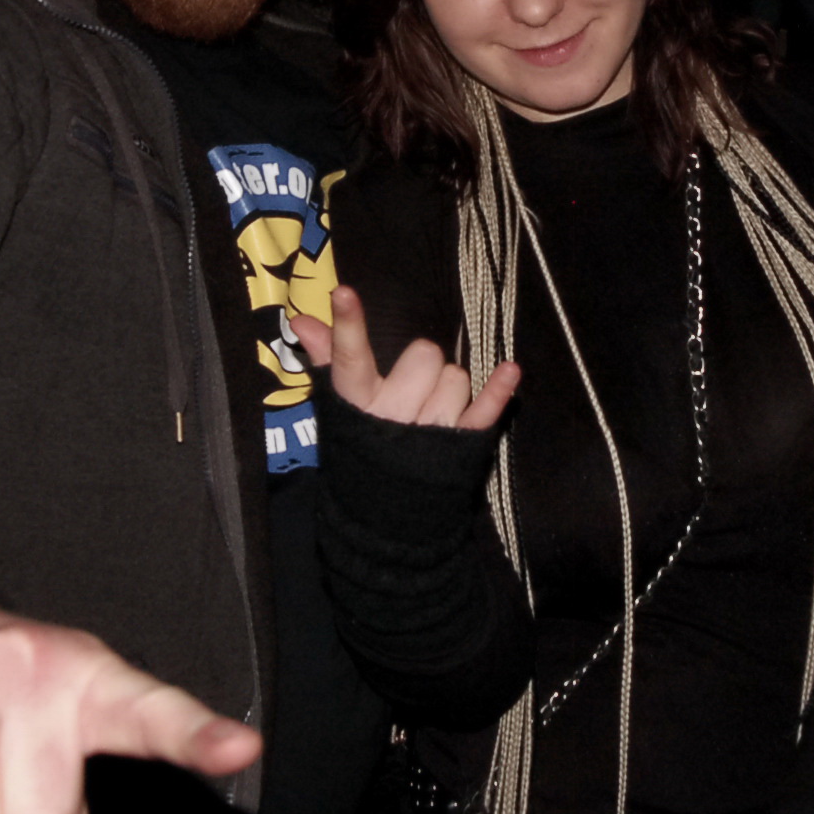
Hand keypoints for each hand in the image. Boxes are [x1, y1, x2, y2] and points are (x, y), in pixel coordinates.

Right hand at [291, 285, 518, 429]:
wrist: (382, 521)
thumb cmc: (362, 448)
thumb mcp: (340, 409)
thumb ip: (327, 359)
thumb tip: (302, 320)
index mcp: (357, 405)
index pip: (349, 358)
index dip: (347, 325)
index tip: (343, 293)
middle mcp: (391, 416)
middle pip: (423, 356)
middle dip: (424, 365)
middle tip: (413, 387)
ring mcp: (428, 432)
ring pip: (457, 377)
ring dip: (450, 388)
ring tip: (431, 412)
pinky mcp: (461, 446)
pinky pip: (485, 411)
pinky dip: (500, 391)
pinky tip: (511, 370)